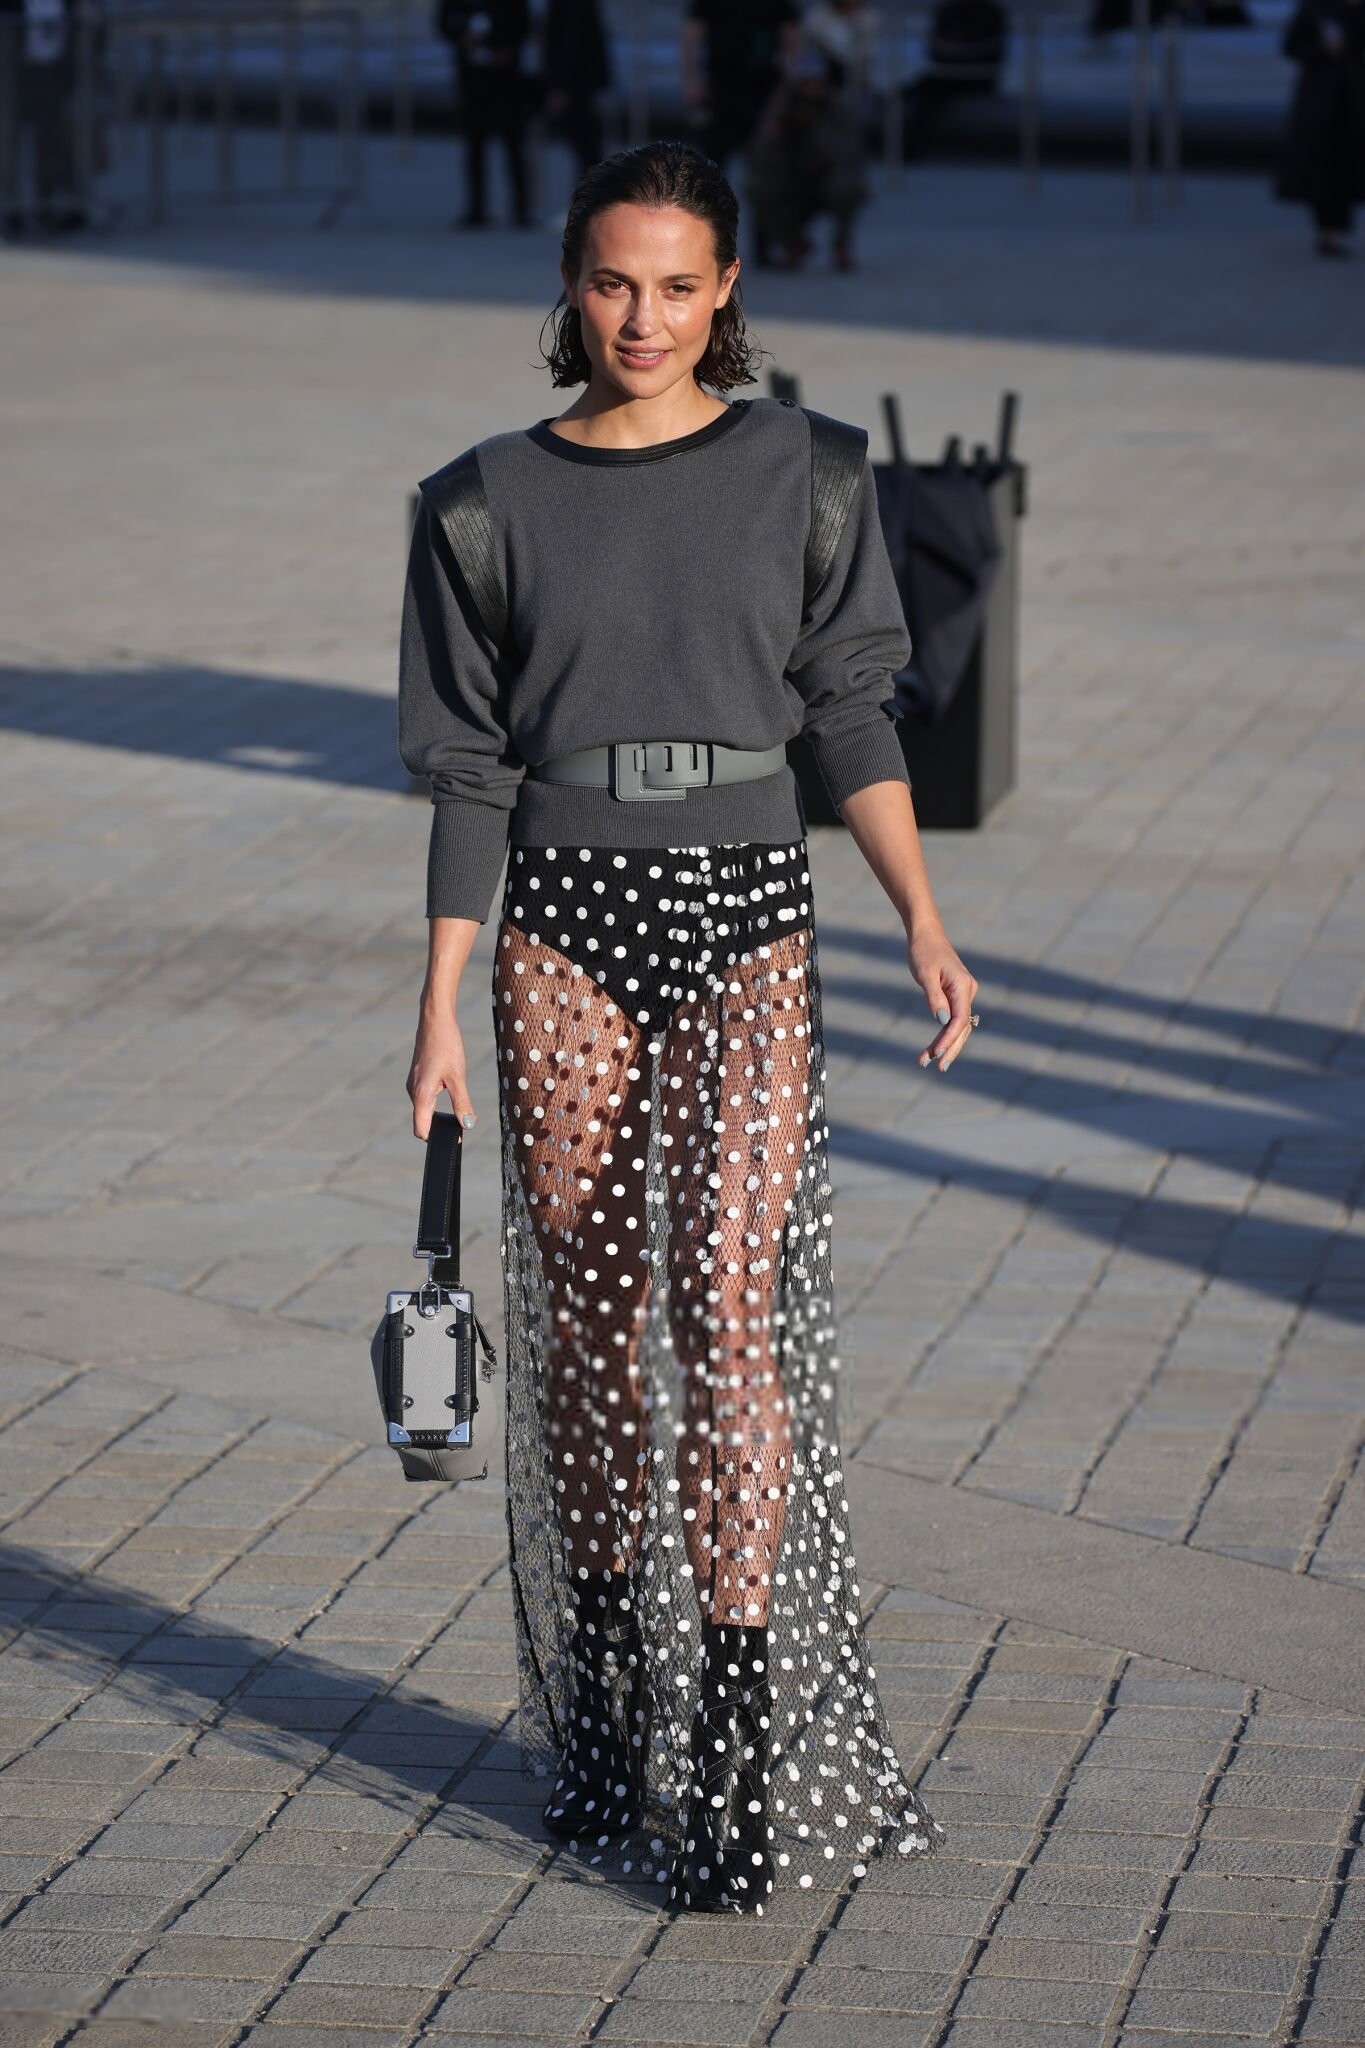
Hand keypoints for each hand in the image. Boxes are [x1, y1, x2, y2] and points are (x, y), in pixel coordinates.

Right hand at [408, 1010, 476, 1139]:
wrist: (435, 1021)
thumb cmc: (446, 1046)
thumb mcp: (458, 1077)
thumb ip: (462, 1103)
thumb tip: (468, 1125)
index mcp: (421, 1095)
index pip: (421, 1130)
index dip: (435, 1139)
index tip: (453, 1140)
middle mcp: (413, 1092)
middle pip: (423, 1121)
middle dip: (440, 1127)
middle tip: (462, 1125)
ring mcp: (413, 1084)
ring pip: (424, 1108)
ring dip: (439, 1112)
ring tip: (459, 1108)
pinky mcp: (417, 1077)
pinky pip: (425, 1097)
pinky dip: (437, 1100)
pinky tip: (450, 1090)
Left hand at [908, 924, 978, 1074]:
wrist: (926, 935)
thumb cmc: (923, 952)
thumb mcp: (925, 974)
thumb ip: (935, 998)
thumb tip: (943, 1022)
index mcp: (963, 986)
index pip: (960, 1019)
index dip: (949, 1039)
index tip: (936, 1053)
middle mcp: (968, 991)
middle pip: (962, 1027)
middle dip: (950, 1049)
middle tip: (938, 1069)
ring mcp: (964, 994)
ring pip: (958, 1026)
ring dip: (945, 1045)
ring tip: (926, 1062)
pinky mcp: (956, 996)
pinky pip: (953, 1019)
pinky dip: (943, 1034)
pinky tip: (933, 1049)